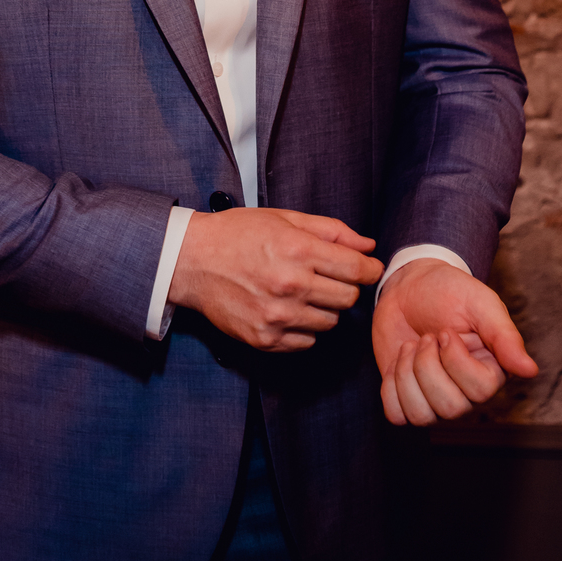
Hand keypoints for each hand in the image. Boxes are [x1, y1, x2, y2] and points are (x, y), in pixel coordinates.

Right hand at [168, 207, 384, 351]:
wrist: (192, 260)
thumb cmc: (238, 234)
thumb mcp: (285, 219)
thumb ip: (331, 231)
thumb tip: (368, 247)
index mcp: (298, 250)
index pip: (357, 270)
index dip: (370, 269)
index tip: (368, 269)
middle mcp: (291, 285)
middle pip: (348, 299)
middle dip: (345, 287)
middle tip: (327, 277)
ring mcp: (277, 316)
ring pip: (330, 322)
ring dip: (324, 308)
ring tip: (302, 292)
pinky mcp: (265, 338)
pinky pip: (307, 341)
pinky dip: (304, 328)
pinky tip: (287, 308)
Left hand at [372, 258, 537, 425]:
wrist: (410, 286)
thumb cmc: (449, 292)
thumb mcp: (480, 303)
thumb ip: (504, 336)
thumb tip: (530, 370)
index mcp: (490, 372)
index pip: (480, 391)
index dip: (455, 360)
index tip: (446, 331)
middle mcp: (466, 393)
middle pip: (450, 408)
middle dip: (428, 365)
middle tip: (427, 337)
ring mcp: (435, 399)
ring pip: (421, 416)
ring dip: (407, 373)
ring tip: (412, 346)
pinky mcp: (407, 398)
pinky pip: (396, 415)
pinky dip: (391, 386)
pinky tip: (399, 361)